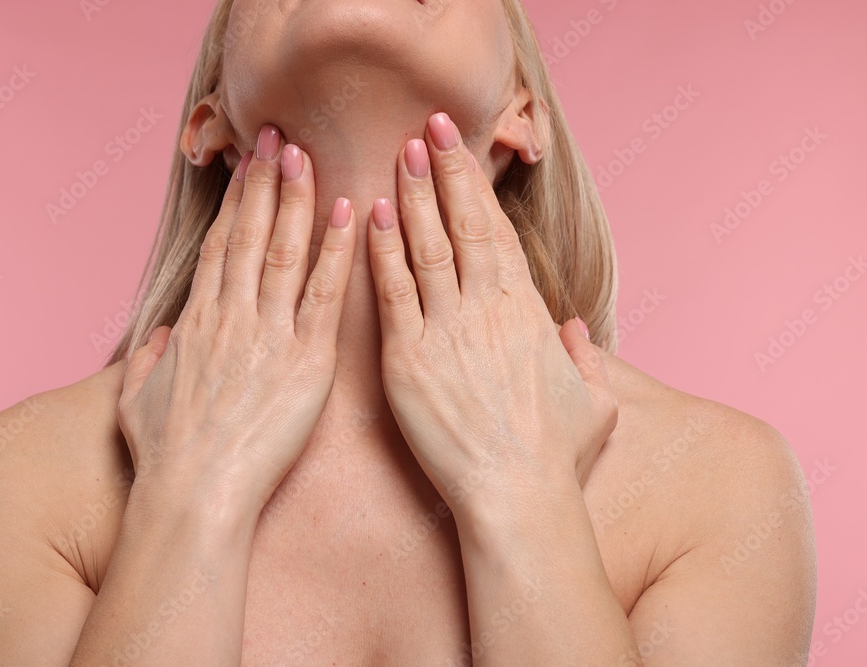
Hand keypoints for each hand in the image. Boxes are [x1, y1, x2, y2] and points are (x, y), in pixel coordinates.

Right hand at [116, 126, 356, 516]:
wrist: (194, 496)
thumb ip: (147, 360)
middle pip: (250, 236)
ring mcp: (269, 336)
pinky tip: (351, 215)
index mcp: (197, 324)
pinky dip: (338, 253)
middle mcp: (231, 318)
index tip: (247, 168)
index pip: (219, 248)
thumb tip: (160, 336)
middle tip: (279, 137)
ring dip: (297, 200)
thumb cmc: (165, 457)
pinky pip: (325, 296)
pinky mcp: (306, 362)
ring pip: (284, 252)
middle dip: (265, 183)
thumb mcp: (135, 401)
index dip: (236, 204)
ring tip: (308, 157)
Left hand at [366, 113, 615, 519]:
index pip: (495, 234)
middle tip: (426, 128)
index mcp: (525, 312)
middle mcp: (486, 309)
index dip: (474, 188)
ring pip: (425, 248)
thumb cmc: (554, 457)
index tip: (460, 151)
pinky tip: (373, 216)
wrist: (515, 497)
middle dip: (444, 173)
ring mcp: (445, 331)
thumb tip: (571, 329)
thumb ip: (583, 357)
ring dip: (412, 197)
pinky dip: (382, 253)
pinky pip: (392, 293)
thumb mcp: (593, 403)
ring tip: (400, 155)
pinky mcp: (408, 359)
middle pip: (462, 226)